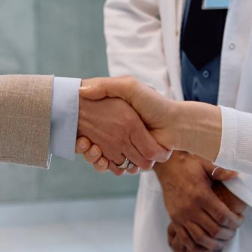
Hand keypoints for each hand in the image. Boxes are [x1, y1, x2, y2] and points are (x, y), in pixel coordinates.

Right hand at [78, 77, 220, 159]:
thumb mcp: (129, 87)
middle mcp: (117, 132)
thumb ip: (107, 86)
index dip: (80, 129)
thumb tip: (81, 90)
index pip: (88, 123)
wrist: (175, 124)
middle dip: (84, 145)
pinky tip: (100, 158)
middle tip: (82, 141)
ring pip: (98, 156)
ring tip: (90, 147)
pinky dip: (103, 165)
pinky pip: (111, 166)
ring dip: (92, 155)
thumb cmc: (153, 103)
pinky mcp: (130, 159)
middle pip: (90, 142)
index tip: (75, 128)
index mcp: (116, 116)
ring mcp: (123, 146)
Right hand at [154, 153, 244, 251]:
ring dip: (214, 244)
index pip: (222, 216)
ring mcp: (181, 216)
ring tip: (222, 242)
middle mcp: (190, 208)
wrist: (166, 166)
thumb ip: (221, 171)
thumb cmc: (188, 165)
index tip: (240, 221)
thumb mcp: (206, 164)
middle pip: (213, 230)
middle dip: (227, 235)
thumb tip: (237, 174)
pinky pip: (185, 240)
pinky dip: (196, 249)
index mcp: (201, 195)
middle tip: (233, 232)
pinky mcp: (174, 220)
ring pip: (200, 238)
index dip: (234, 222)